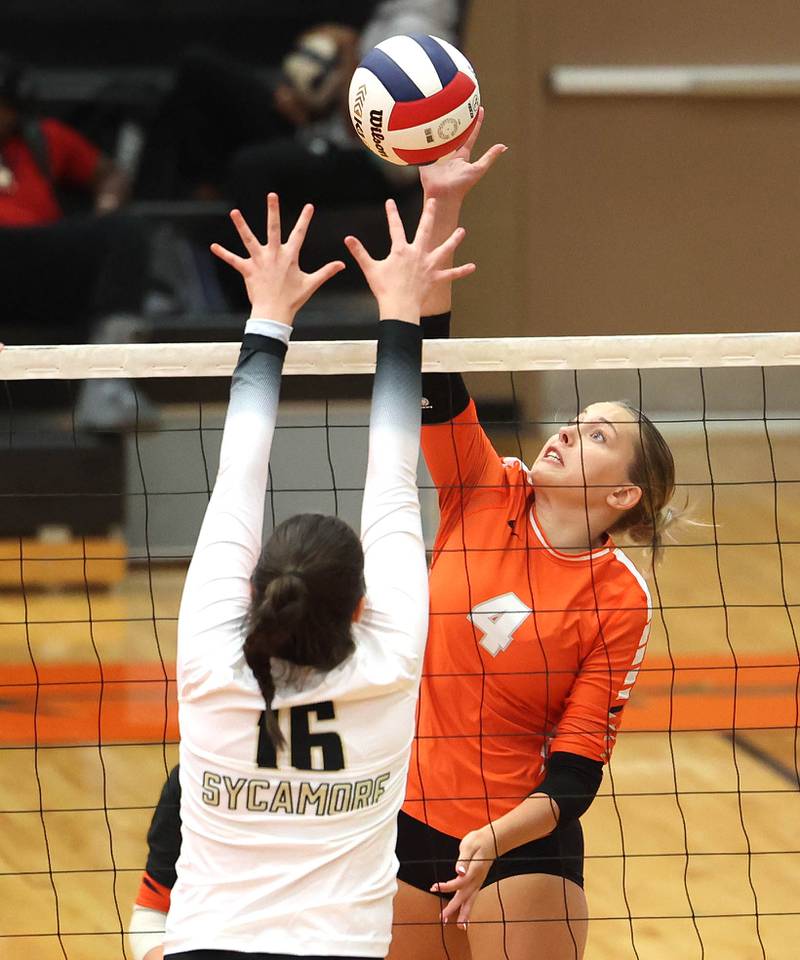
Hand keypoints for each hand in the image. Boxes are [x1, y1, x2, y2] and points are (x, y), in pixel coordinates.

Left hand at [211, 193, 344, 325]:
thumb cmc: (293, 299)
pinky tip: (213, 247)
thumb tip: (342, 265)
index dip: (305, 219)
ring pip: (249, 240)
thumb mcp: (311, 284)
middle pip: (273, 228)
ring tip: (234, 212)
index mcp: (290, 256)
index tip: (309, 206)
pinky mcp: (248, 270)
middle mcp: (274, 255)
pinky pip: (234, 260)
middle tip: (272, 194)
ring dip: (241, 226)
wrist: (274, 313)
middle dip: (273, 210)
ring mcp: (259, 261)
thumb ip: (326, 272)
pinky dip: (224, 254)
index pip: (299, 233)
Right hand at [344, 198, 473, 323]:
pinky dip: (461, 271)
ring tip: (462, 231)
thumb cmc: (385, 289)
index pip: (395, 228)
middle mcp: (417, 254)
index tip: (390, 202)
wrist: (399, 308)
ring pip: (444, 250)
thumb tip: (348, 239)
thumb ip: (360, 252)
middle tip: (434, 202)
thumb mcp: (370, 269)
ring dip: (453, 240)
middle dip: (429, 214)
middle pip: (425, 230)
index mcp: (401, 250)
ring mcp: (428, 266)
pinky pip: (450, 274)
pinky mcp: (435, 278)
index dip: (391, 214)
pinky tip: (472, 267)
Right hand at [419, 107, 506, 202]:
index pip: (470, 135)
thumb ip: (489, 157)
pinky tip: (416, 125)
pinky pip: (422, 147)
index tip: (478, 108)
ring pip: (437, 138)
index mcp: (461, 155)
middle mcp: (449, 153)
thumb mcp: (478, 169)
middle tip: (456, 102)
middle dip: (454, 120)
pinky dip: (419, 139)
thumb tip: (504, 146)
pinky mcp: (425, 159)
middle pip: (452, 133)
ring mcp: (437, 155)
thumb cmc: (461, 185)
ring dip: (435, 126)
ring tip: (436, 108)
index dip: (475, 123)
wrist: (443, 195)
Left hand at [430, 825, 497, 928]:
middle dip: (453, 908)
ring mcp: (478, 882)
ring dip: (464, 914)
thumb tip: (458, 872)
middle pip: (464, 897)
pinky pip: (473, 899)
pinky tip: (466, 917)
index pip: (459, 883)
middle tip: (443, 919)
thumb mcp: (469, 845)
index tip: (434, 887)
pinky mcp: (478, 883)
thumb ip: (464, 860)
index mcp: (474, 870)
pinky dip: (469, 909)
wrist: (493, 840)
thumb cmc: (479, 841)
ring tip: (460, 927)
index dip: (446, 886)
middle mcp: (477, 879)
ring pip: (471, 901)